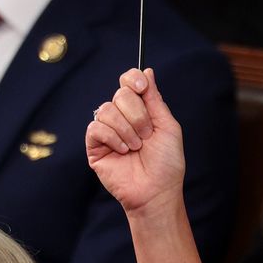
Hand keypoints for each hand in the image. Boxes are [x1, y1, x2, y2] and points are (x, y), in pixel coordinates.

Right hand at [86, 67, 186, 215]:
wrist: (156, 191)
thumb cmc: (166, 164)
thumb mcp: (167, 127)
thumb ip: (155, 99)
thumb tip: (146, 71)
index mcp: (140, 110)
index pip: (128, 82)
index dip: (133, 79)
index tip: (142, 87)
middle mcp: (122, 118)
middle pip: (120, 94)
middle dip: (138, 115)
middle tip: (146, 135)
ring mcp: (107, 131)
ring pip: (107, 110)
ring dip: (127, 130)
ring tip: (136, 148)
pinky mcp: (95, 146)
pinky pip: (96, 128)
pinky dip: (113, 138)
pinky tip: (123, 151)